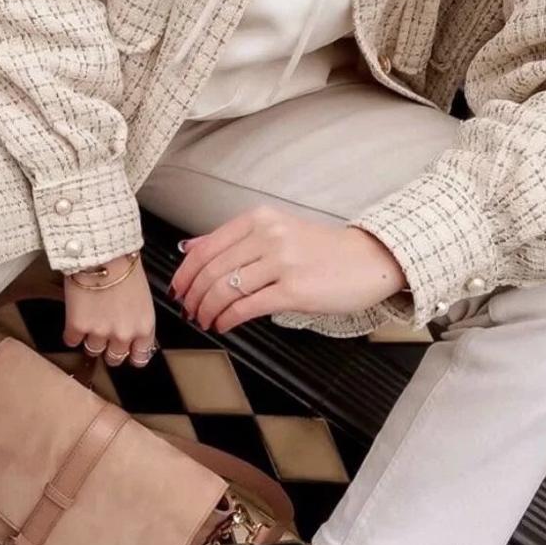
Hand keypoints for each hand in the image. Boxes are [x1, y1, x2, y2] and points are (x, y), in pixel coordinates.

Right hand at [63, 255, 157, 366]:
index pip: (140, 357)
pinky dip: (71, 332)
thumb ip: (138, 319)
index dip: (131, 354)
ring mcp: (99, 333)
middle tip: (104, 332)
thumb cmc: (124, 265)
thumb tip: (131, 329)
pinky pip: (71, 340)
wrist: (102, 252)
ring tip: (90, 319)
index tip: (127, 351)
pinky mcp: (77, 327)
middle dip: (109, 347)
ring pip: (92, 350)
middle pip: (114, 358)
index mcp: (144, 327)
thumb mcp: (143, 297)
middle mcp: (124, 335)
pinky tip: (75, 317)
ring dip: (90, 338)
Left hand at [170, 207, 406, 332]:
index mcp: (260, 219)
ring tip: (205, 320)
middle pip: (211, 271)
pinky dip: (227, 319)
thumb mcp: (276, 230)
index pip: (206, 247)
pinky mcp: (294, 290)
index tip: (177, 290)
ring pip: (225, 290)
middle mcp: (268, 235)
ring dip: (208, 311)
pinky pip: (247, 307)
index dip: (184, 274)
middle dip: (193, 296)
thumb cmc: (322, 250)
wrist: (368, 260)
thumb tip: (190, 248)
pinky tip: (223, 325)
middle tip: (188, 311)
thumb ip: (234, 239)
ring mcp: (282, 262)